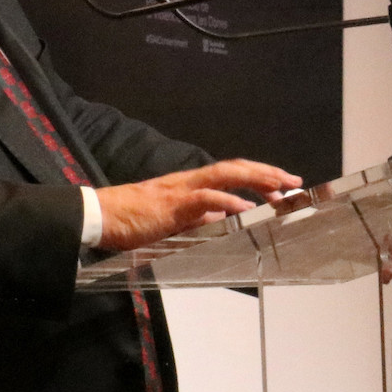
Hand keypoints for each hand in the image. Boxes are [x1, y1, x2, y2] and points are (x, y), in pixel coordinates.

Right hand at [97, 160, 300, 251]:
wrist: (98, 217)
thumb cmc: (131, 221)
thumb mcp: (172, 223)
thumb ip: (196, 220)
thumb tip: (220, 221)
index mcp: (190, 186)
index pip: (231, 174)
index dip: (258, 176)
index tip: (282, 185)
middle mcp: (189, 181)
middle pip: (235, 169)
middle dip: (267, 174)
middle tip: (293, 182)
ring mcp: (180, 191)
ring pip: (224, 175)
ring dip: (254, 180)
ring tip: (279, 189)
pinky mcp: (171, 205)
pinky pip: (204, 199)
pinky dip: (226, 202)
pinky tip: (245, 208)